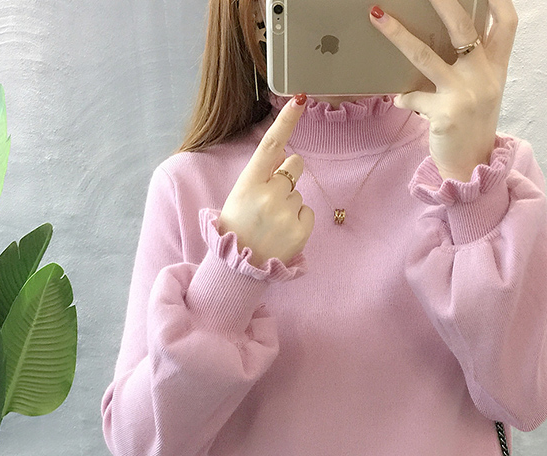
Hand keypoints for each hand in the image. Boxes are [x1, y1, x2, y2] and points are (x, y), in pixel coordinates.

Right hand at [219, 95, 314, 265]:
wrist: (239, 266)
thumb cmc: (239, 226)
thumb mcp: (240, 195)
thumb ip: (262, 174)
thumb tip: (285, 155)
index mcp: (248, 183)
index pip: (271, 144)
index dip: (286, 120)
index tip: (299, 99)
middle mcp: (269, 195)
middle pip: (294, 166)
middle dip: (288, 175)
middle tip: (270, 201)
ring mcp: (286, 213)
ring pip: (299, 192)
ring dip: (290, 203)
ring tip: (272, 223)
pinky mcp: (300, 230)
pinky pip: (307, 211)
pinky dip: (299, 220)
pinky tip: (283, 232)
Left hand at [369, 0, 517, 181]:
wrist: (471, 167)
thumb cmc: (472, 127)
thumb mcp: (482, 92)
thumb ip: (472, 65)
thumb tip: (440, 37)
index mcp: (496, 68)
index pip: (507, 23)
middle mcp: (483, 77)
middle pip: (464, 28)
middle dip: (443, 1)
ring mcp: (464, 95)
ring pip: (425, 56)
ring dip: (398, 35)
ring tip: (378, 16)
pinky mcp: (444, 114)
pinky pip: (414, 96)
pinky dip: (404, 97)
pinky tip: (401, 100)